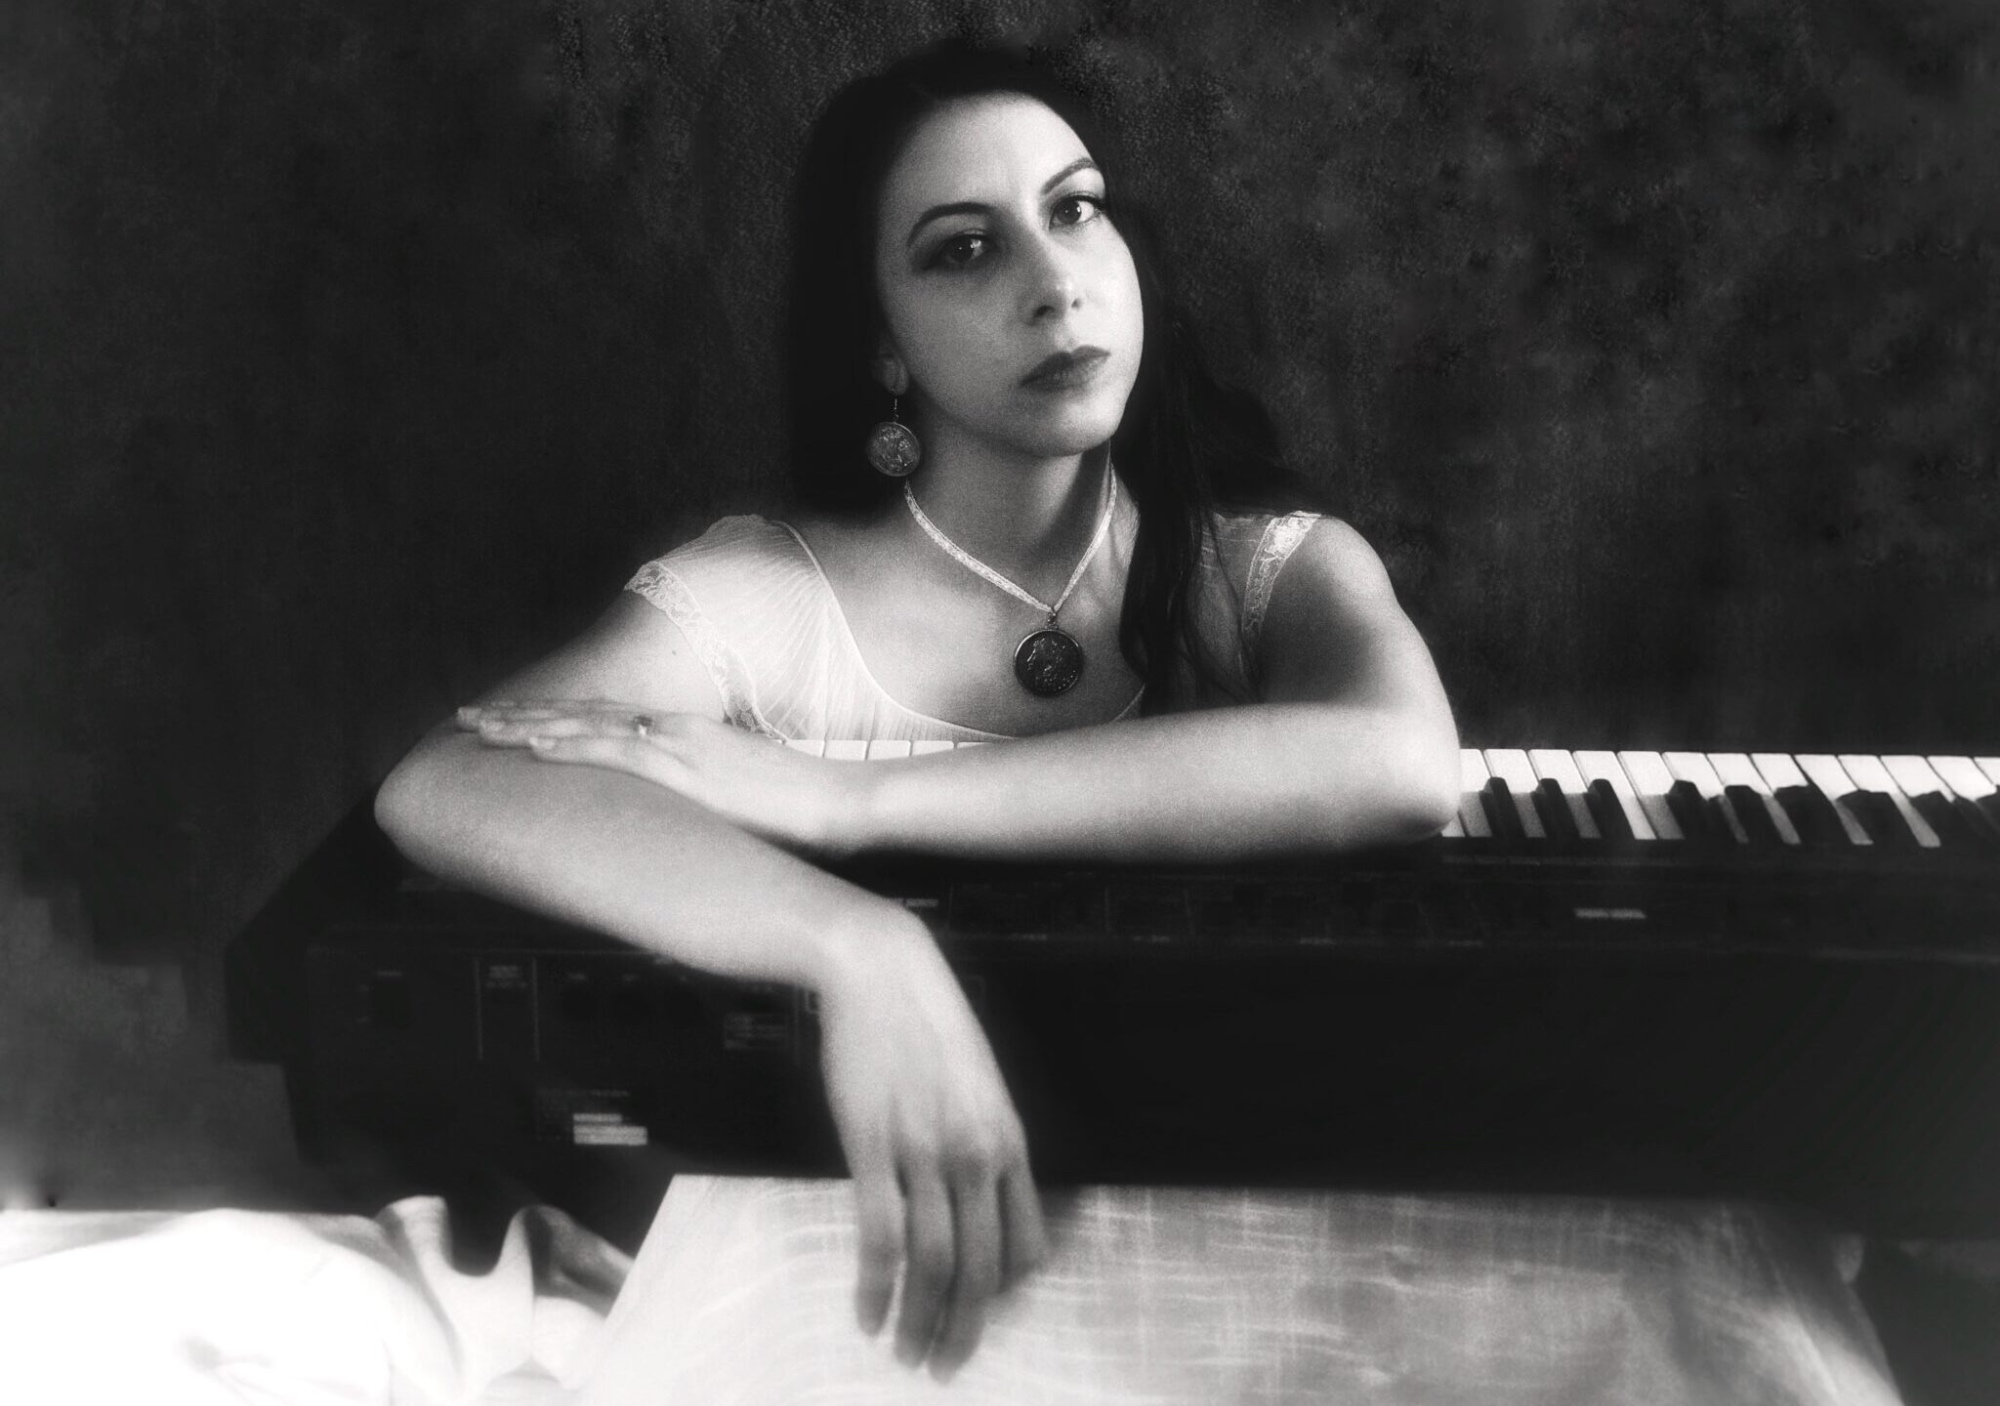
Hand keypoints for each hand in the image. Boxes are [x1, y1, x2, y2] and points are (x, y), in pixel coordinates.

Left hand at [456, 701, 867, 857]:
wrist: (838, 804)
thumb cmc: (798, 812)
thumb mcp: (737, 803)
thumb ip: (699, 803)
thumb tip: (674, 826)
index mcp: (684, 735)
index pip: (605, 719)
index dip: (554, 717)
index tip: (512, 720)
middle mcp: (672, 730)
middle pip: (581, 714)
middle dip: (522, 715)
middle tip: (469, 717)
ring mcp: (676, 744)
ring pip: (584, 725)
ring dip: (528, 724)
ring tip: (480, 727)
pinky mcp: (683, 767)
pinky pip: (612, 751)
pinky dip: (569, 745)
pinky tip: (533, 746)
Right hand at [816, 920, 1047, 1378]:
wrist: (882, 970)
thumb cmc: (928, 1022)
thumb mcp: (979, 1082)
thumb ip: (983, 1140)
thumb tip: (979, 1196)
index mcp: (1009, 1141)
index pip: (1025, 1244)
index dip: (1005, 1294)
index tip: (979, 1315)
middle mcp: (976, 1155)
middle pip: (980, 1269)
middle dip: (963, 1328)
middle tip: (944, 1366)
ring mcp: (924, 1152)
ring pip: (932, 1264)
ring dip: (919, 1321)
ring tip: (906, 1354)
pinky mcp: (873, 1146)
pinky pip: (881, 1236)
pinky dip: (875, 1287)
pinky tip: (867, 1314)